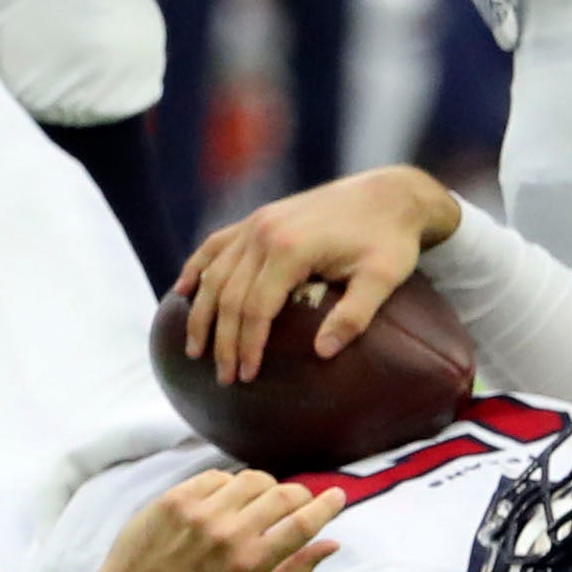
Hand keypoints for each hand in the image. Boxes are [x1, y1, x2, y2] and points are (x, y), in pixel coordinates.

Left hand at [58, 468, 338, 571]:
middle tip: (300, 502)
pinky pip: (217, 476)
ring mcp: (199, 512)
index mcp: (250, 565)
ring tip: (262, 503)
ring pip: (251, 479)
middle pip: (282, 494)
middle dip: (300, 494)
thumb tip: (332, 544)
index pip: (302, 523)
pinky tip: (227, 502)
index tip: (338, 495)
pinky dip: (230, 485)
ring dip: (267, 487)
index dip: (327, 506)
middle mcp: (227, 533)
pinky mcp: (175, 498)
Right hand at [175, 165, 457, 386]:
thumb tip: (323, 353)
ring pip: (215, 273)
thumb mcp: (382, 279)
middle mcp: (264, 232)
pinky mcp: (258, 218)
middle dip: (222, 340)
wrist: (389, 194)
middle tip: (223, 378)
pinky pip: (216, 244)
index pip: (256, 308)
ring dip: (201, 312)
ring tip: (195, 349)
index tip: (246, 377)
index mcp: (291, 248)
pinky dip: (197, 267)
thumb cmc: (390, 240)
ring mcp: (257, 222)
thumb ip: (353, 317)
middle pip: (230, 295)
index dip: (248, 345)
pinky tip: (182, 291)